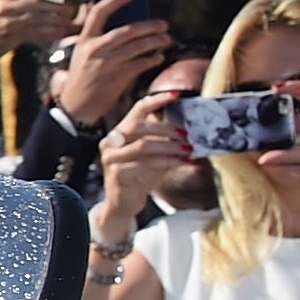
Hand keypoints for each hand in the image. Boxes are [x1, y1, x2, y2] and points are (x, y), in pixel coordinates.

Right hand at [0, 0, 77, 87]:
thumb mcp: (2, 16)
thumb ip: (20, 9)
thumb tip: (48, 5)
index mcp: (3, 0)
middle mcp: (3, 9)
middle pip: (34, 2)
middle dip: (53, 5)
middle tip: (68, 8)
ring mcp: (5, 23)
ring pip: (36, 19)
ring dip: (53, 20)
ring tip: (66, 22)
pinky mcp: (9, 37)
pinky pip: (33, 33)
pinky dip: (47, 34)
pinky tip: (57, 34)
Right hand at [57, 0, 172, 130]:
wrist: (76, 107)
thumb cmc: (82, 79)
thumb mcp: (83, 56)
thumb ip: (100, 41)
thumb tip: (130, 28)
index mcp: (85, 41)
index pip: (99, 12)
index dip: (116, 0)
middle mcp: (95, 49)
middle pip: (128, 30)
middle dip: (150, 26)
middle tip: (163, 25)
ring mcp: (107, 63)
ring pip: (139, 46)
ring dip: (157, 41)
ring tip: (166, 40)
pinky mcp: (118, 77)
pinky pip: (142, 63)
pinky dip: (153, 59)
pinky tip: (158, 57)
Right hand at [93, 93, 192, 237]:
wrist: (124, 204)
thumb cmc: (139, 176)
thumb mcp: (153, 154)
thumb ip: (163, 139)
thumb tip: (189, 126)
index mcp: (120, 132)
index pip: (138, 108)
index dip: (157, 100)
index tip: (177, 95)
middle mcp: (111, 142)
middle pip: (138, 125)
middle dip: (166, 129)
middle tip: (187, 134)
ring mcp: (111, 158)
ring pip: (143, 145)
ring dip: (169, 147)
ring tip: (188, 150)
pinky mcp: (117, 173)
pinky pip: (144, 164)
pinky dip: (166, 162)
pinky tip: (181, 163)